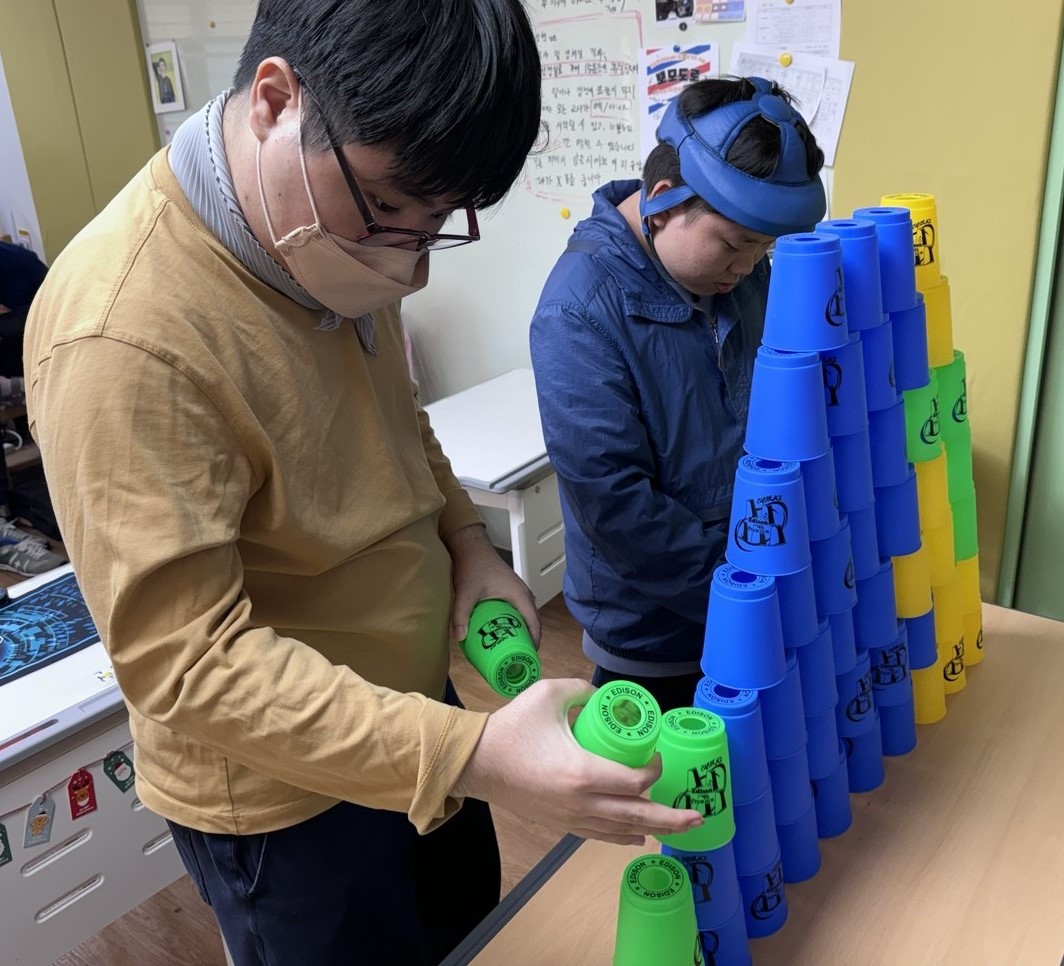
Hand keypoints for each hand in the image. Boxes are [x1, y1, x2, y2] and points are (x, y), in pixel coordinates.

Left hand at [445, 524, 540, 645]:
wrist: (472, 547)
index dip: (534, 642)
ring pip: (527, 615)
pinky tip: (506, 630)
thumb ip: (461, 615)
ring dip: (524, 631)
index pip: (535, 623)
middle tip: (519, 657)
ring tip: (513, 647)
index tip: (529, 657)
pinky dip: (518, 622)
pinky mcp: (511, 589)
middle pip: (533, 621)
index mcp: (519, 595)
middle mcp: (523, 593)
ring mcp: (518, 590)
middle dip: (529, 640)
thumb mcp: (466, 593)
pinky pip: (520, 609)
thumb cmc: (473, 566)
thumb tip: (459, 637)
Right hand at [452, 678, 703, 845]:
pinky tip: (638, 836)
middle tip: (698, 815)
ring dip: (653, 828)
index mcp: (583, 772)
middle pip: (637, 814)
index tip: (656, 756)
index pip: (635, 780)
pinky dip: (623, 836)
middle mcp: (581, 802)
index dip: (654, 770)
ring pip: (621, 830)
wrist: (476, 762)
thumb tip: (605, 695)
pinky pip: (600, 835)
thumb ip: (583, 689)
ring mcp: (570, 818)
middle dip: (671, 817)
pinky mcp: (560, 824)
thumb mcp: (549, 694)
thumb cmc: (512, 728)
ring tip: (679, 828)